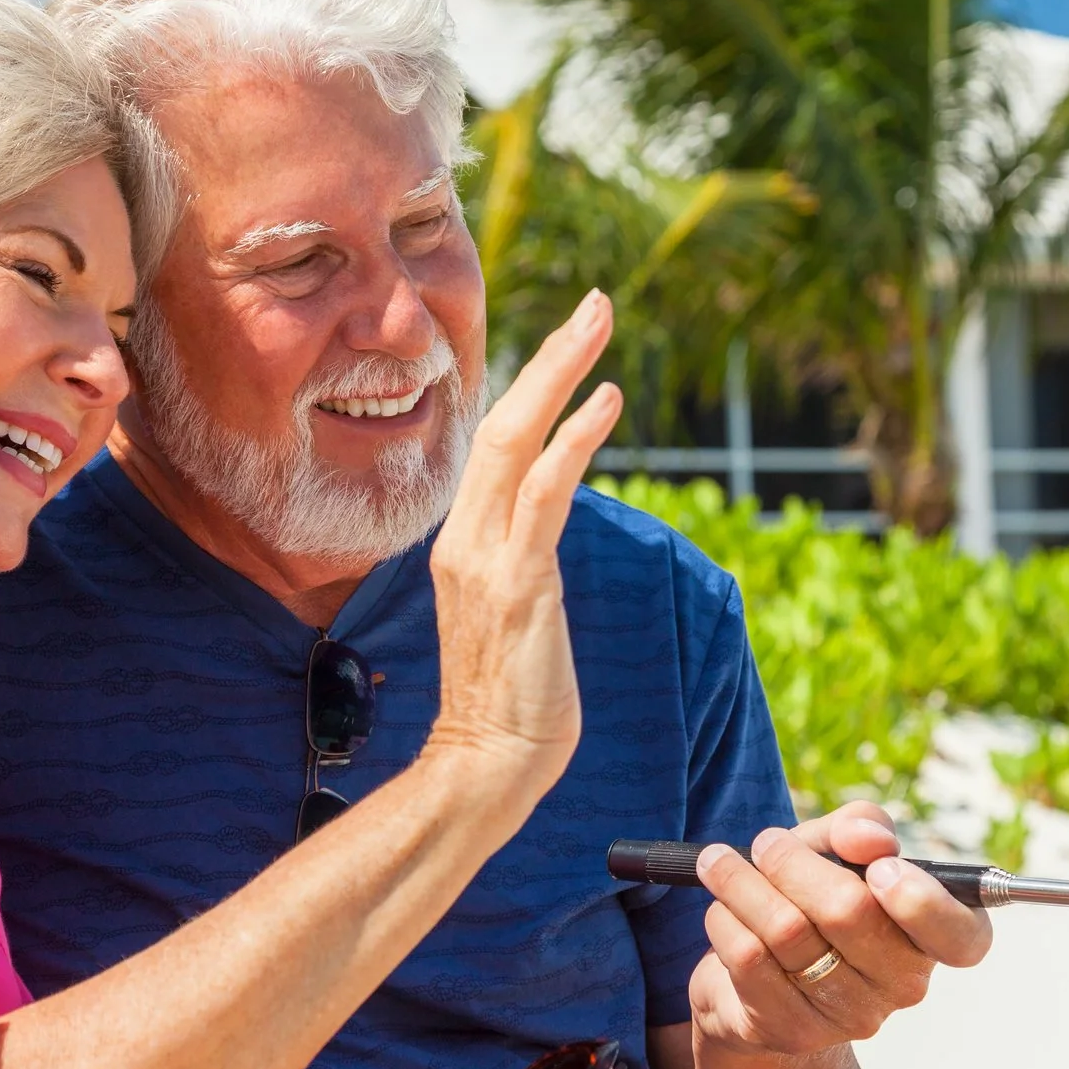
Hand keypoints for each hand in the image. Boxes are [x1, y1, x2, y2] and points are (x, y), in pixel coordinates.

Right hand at [425, 289, 621, 802]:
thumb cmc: (510, 703)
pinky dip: (573, 438)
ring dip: (562, 373)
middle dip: (551, 357)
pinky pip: (544, 493)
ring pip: (518, 439)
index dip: (533, 390)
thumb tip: (548, 545)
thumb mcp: (516, 619)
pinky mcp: (518, 582)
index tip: (571, 344)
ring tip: (601, 323)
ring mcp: (486, 557)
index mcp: (463, 543)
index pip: (496, 447)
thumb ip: (525, 569)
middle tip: (596, 303)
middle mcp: (465, 539)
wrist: (484, 765)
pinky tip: (605, 399)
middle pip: (503, 422)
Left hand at [688, 801, 992, 1056]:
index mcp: (934, 937)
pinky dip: (725, 920)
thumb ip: (860, 827)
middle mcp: (904, 984)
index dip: (924, 903)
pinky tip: (721, 908)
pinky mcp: (795, 1031)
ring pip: (788, 932)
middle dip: (792, 862)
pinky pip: (749, 959)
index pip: (964, 937)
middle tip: (765, 843)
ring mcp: (850, 1016)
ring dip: (742, 884)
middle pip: (849, 912)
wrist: (756, 972)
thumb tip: (870, 838)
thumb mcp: (838, 849)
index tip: (880, 869)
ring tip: (718, 863)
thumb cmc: (813, 897)